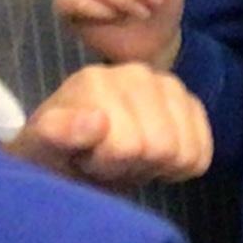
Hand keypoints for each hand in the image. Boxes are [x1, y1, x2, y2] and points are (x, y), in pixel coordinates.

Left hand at [6, 64, 211, 186]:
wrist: (75, 156)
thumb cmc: (55, 155)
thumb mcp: (40, 151)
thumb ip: (57, 134)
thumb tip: (96, 121)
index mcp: (97, 81)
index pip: (126, 145)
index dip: (108, 165)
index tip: (87, 158)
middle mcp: (137, 73)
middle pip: (160, 148)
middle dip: (133, 166)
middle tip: (107, 162)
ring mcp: (170, 87)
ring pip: (184, 152)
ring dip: (155, 168)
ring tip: (127, 159)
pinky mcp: (191, 105)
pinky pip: (202, 154)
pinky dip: (179, 169)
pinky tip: (153, 161)